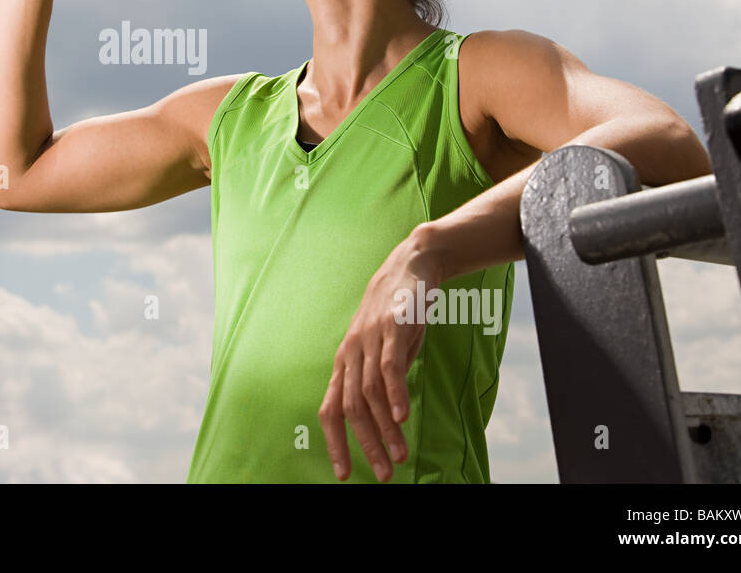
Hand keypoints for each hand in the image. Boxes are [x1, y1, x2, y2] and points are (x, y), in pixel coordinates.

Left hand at [319, 231, 443, 481]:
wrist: (410, 265)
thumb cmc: (396, 315)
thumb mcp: (382, 351)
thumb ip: (379, 380)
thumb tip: (386, 418)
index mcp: (344, 362)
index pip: (330, 409)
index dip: (334, 442)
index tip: (342, 474)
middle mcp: (350, 353)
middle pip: (350, 407)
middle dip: (365, 445)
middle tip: (382, 473)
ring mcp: (369, 339)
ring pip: (370, 392)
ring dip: (385, 428)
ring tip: (399, 456)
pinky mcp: (392, 328)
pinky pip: (389, 366)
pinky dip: (394, 394)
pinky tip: (402, 417)